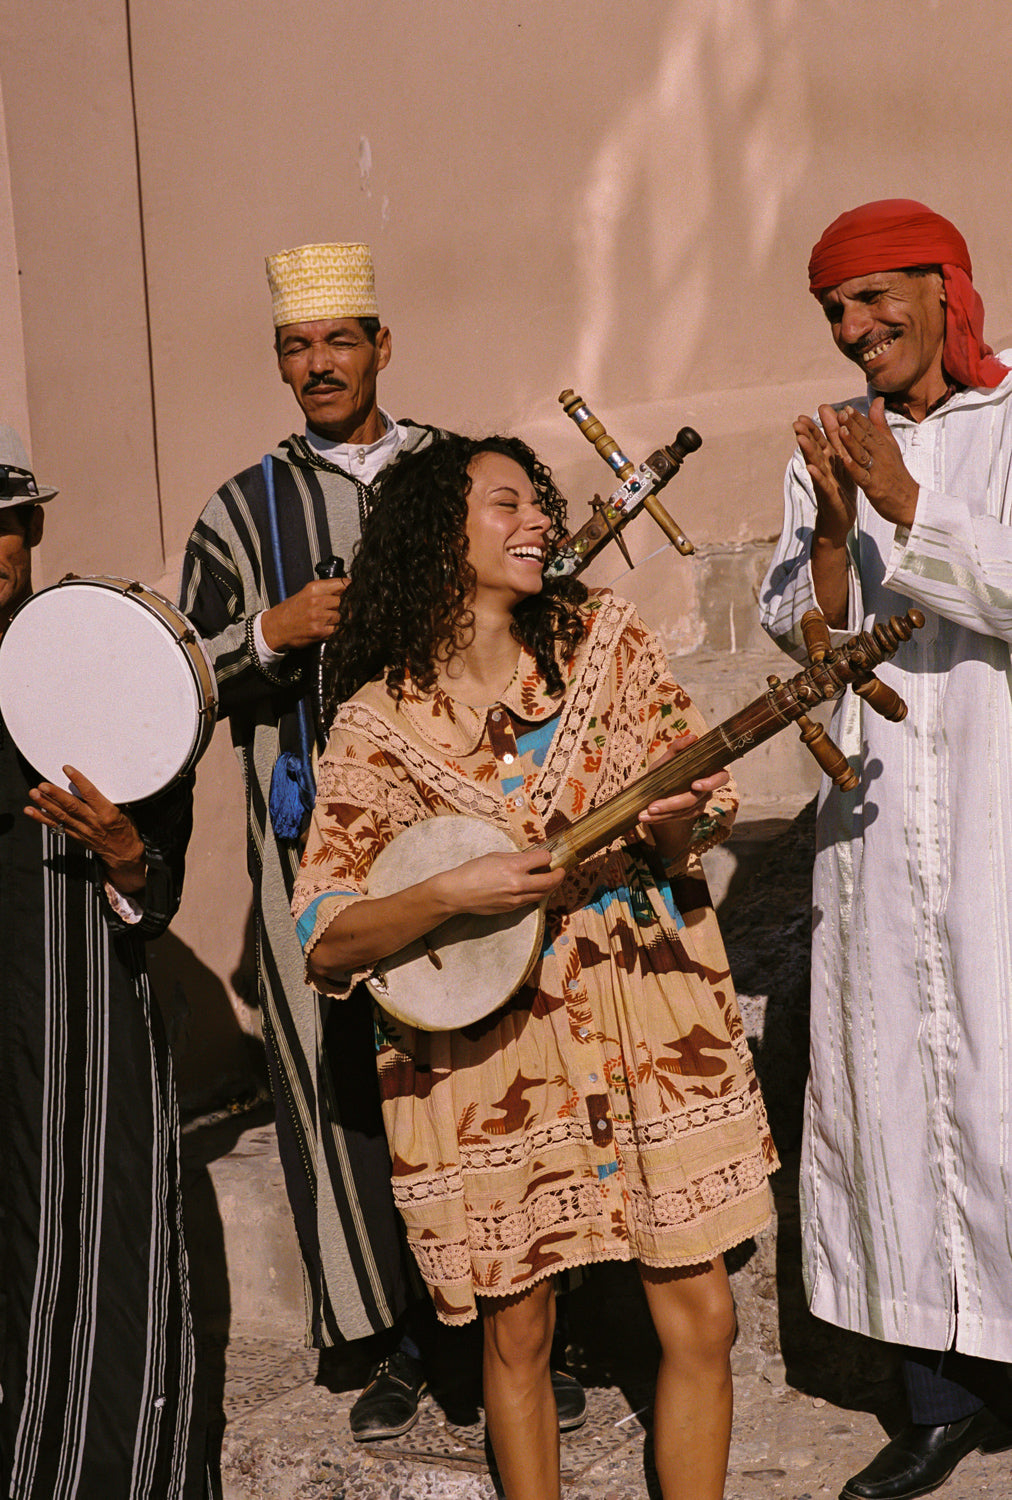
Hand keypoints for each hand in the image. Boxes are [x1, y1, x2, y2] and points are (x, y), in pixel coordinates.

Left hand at [25, 766, 146, 892]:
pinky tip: (31, 811)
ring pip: (61, 815)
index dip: (79, 780)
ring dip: (45, 804)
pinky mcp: (75, 835)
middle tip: (43, 786)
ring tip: (34, 794)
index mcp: (108, 813)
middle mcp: (93, 822)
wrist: (123, 854)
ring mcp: (82, 830)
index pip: (91, 794)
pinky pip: (56, 826)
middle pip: (72, 806)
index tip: (68, 769)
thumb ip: (109, 799)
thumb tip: (99, 782)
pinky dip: (42, 818)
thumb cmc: (125, 831)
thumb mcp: (124, 812)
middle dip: (56, 795)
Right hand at [261, 577, 347, 650]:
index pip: (342, 584)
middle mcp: (317, 601)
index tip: (355, 593)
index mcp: (313, 588)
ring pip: (343, 616)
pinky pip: (338, 630)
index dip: (351, 589)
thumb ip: (324, 591)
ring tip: (334, 621)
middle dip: (347, 607)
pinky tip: (332, 629)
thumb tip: (346, 590)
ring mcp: (318, 617)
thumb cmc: (289, 612)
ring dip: (342, 620)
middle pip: (345, 602)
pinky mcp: (319, 631)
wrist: (273, 628)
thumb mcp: (305, 594)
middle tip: (345, 611)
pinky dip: (338, 631)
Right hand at [439, 846, 566, 916]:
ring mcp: (516, 898)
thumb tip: (531, 858)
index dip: (547, 856)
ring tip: (552, 879)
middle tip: (561, 870)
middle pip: (550, 881)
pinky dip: (537, 893)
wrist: (458, 892)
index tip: (546, 856)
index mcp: (514, 866)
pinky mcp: (512, 908)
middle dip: (559, 875)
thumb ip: (516, 857)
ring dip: (551, 886)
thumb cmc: (473, 870)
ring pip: (543, 893)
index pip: (543, 859)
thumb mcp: (495, 856)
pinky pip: (531, 900)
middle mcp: (518, 883)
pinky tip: (536, 888)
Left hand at [637, 734, 728, 826]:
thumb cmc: (665, 770)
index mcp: (707, 770)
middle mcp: (707, 788)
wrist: (655, 788)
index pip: (721, 777)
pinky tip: (646, 818)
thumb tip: (692, 738)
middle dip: (674, 803)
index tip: (695, 785)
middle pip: (697, 798)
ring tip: (642, 814)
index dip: (711, 782)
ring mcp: (700, 802)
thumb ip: (678, 749)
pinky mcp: (691, 813)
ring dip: (662, 813)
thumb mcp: (667, 759)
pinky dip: (661, 818)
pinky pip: (678, 817)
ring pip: (685, 811)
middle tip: (652, 806)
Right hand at [795, 408, 857, 544]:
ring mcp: (824, 482)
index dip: (819, 425)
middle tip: (798, 421)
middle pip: (815, 449)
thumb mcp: (844, 464)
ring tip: (800, 438)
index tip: (816, 408)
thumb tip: (842, 426)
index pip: (824, 439)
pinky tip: (811, 467)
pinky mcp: (828, 495)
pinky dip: (816, 475)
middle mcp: (824, 469)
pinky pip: (822, 484)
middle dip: (807, 434)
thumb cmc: (842, 490)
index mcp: (831, 461)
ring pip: (815, 463)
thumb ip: (841, 444)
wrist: (841, 518)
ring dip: (807, 451)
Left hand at [836, 399, 918, 525]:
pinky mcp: (874, 487)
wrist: (910, 501)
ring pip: (863, 454)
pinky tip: (844, 460)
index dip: (858, 419)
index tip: (847, 408)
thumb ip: (880, 424)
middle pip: (866, 438)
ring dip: (852, 442)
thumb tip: (877, 401)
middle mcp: (881, 455)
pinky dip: (854, 467)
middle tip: (841, 413)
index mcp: (883, 445)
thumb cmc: (896, 473)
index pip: (870, 429)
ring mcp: (877, 471)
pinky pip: (862, 476)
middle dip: (853, 426)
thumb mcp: (891, 446)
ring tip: (841, 430)